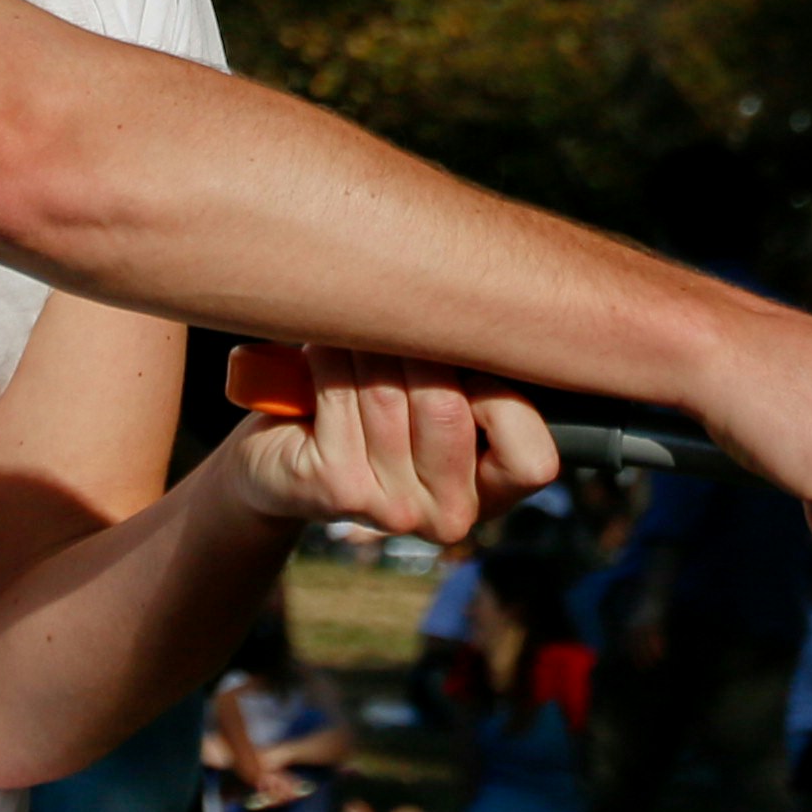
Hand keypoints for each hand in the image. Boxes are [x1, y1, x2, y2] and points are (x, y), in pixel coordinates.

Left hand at [220, 345, 556, 542]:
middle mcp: (448, 515)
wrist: (279, 459)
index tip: (462, 352)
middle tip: (391, 312)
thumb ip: (472, 368)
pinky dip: (328, 354)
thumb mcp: (434, 393)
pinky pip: (341, 393)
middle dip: (415, 345)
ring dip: (365, 342)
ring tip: (354, 325)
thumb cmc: (370, 407)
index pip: (531, 460)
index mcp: (490, 493)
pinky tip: (320, 347)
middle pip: (446, 408)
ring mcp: (393, 509)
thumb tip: (482, 296)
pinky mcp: (338, 488)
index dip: (501, 396)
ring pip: (388, 393)